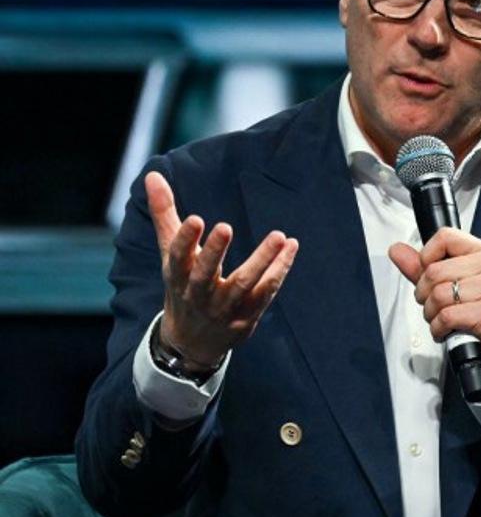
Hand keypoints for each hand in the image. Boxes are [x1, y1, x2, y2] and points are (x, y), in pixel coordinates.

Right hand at [145, 171, 298, 368]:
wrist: (191, 343)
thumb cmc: (182, 286)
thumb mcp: (169, 254)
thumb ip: (165, 214)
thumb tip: (153, 174)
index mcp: (177, 275)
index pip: (177, 257)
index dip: (185, 239)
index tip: (196, 219)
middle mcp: (198, 295)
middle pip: (204, 275)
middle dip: (214, 252)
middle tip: (225, 227)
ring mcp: (222, 309)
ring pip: (242, 285)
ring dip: (262, 261)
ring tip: (278, 236)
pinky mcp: (245, 318)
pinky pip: (264, 294)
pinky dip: (279, 271)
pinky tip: (290, 247)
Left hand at [388, 227, 480, 402]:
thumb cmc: (480, 316)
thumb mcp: (451, 286)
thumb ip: (422, 268)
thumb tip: (397, 250)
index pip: (445, 237)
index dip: (425, 258)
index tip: (429, 276)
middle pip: (434, 271)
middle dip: (424, 295)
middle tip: (435, 306)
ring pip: (439, 295)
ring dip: (431, 315)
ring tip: (442, 320)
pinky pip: (447, 316)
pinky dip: (439, 329)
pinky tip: (448, 331)